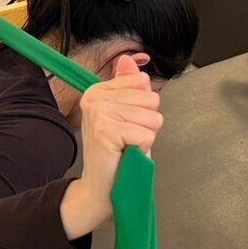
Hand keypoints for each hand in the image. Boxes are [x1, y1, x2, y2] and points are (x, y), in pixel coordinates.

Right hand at [60, 56, 162, 239]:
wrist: (101, 189)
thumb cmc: (117, 155)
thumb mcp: (126, 115)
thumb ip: (129, 87)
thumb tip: (128, 60)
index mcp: (99, 91)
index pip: (143, 82)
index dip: (145, 108)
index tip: (127, 123)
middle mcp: (95, 98)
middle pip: (151, 99)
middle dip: (147, 124)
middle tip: (128, 139)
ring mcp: (99, 113)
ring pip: (151, 118)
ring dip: (145, 138)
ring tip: (127, 147)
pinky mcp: (106, 131)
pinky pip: (146, 134)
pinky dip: (142, 149)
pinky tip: (125, 154)